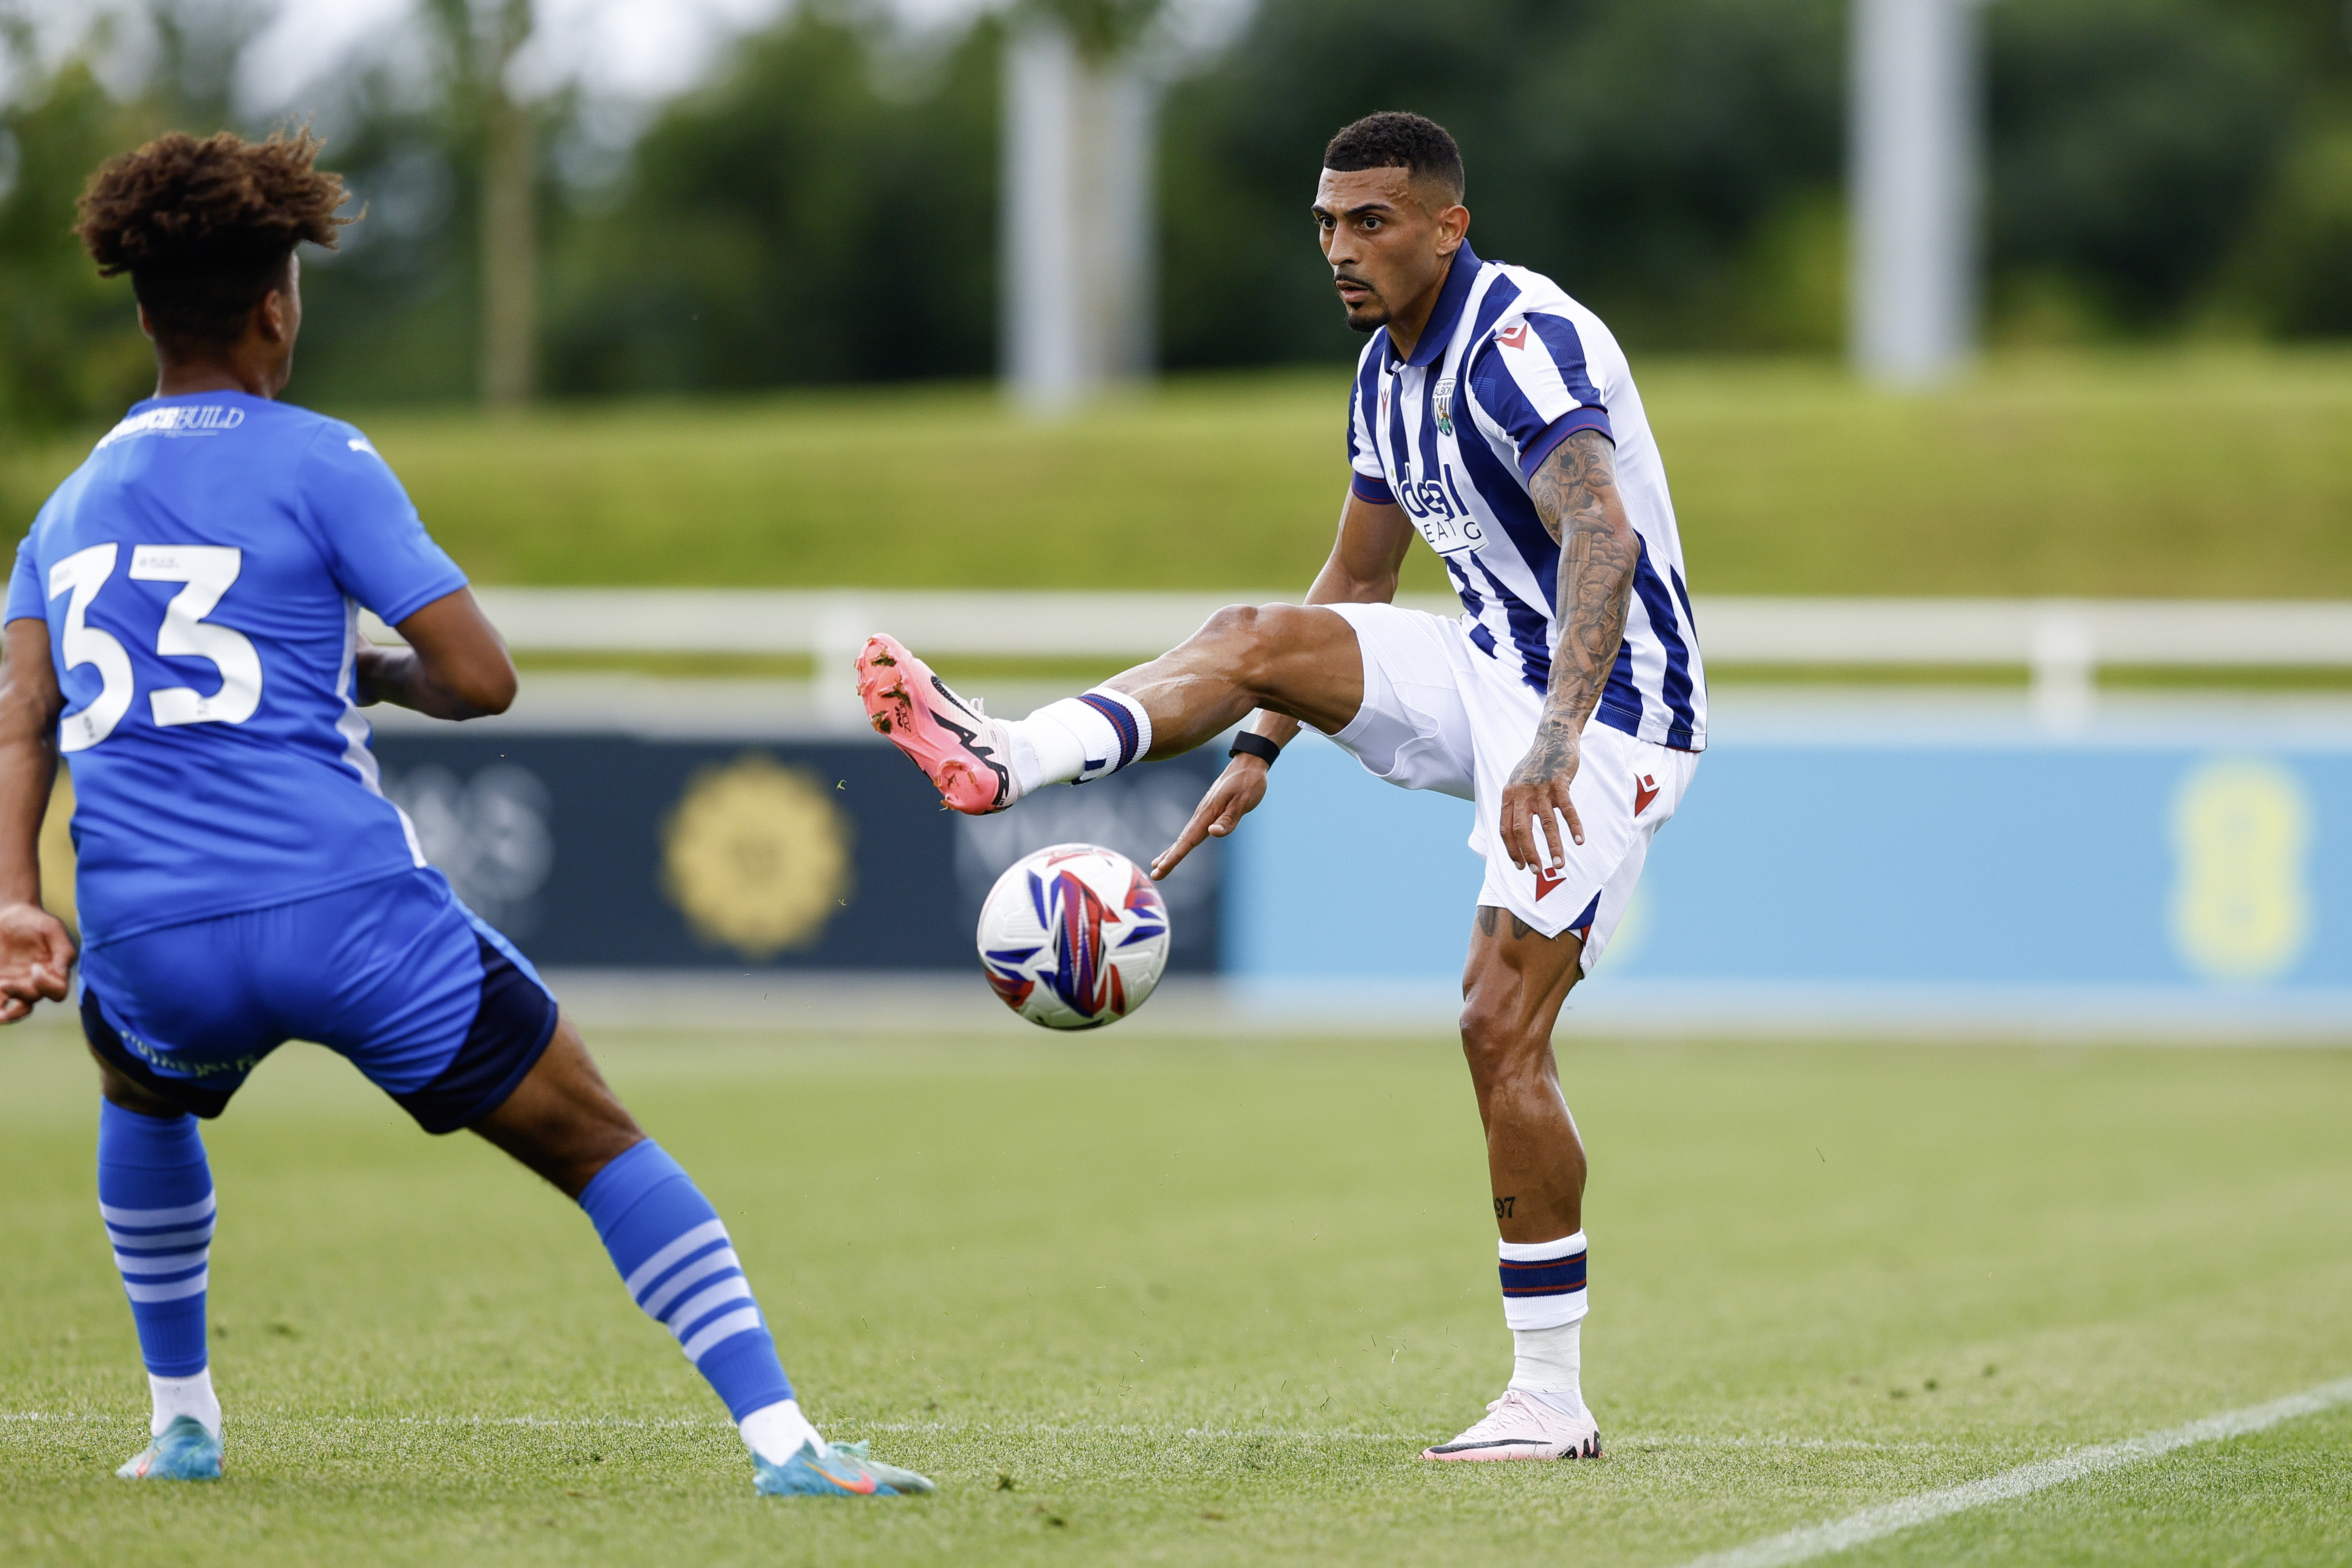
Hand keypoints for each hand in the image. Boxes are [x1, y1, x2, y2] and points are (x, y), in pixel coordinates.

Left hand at [0, 901, 74, 1023]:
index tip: (35, 967)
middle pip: (34, 1000)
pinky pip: (1, 1002)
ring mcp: (18, 985)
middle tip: (5, 982)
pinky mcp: (1, 983)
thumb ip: (62, 950)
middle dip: (20, 994)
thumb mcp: (53, 929)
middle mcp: (37, 982)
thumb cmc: (36, 921)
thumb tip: (60, 973)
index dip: (46, 985)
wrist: (11, 915)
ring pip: (18, 1009)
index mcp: (55, 971)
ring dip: (9, 1014)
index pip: (58, 992)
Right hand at [1152, 754, 1270, 879]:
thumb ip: (1229, 819)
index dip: (1175, 856)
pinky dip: (1183, 841)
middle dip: (1168, 859)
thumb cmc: (1249, 782)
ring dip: (1172, 851)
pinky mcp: (1209, 811)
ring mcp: (1204, 812)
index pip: (1188, 840)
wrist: (1248, 763)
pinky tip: (1180, 846)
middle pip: (1182, 841)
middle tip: (1155, 875)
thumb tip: (1213, 833)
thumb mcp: (1244, 801)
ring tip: (1158, 865)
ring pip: (1185, 836)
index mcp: (1208, 813)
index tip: (1160, 869)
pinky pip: (1192, 830)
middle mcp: (1202, 814)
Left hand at [1499, 717, 1584, 871]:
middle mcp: (1521, 792)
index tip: (1521, 866)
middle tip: (1538, 872)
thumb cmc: (1536, 765)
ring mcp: (1540, 787)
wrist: (1554, 737)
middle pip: (1522, 830)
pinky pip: (1567, 809)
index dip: (1512, 849)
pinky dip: (1574, 826)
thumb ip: (1515, 804)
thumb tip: (1515, 832)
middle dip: (1529, 853)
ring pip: (1547, 823)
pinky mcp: (1559, 782)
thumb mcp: (1517, 782)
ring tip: (1560, 864)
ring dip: (1553, 846)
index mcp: (1509, 795)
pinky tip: (1579, 841)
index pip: (1505, 829)